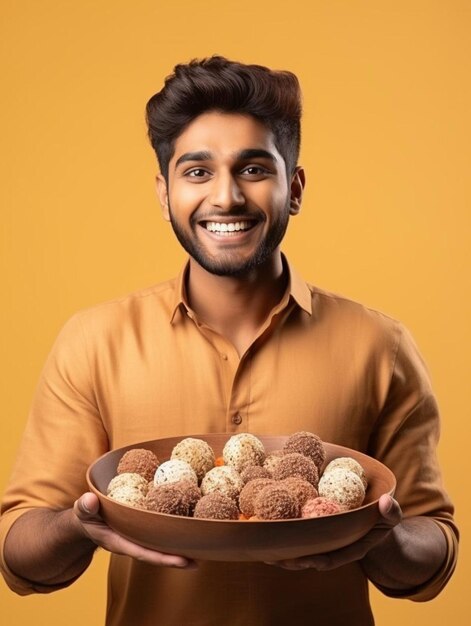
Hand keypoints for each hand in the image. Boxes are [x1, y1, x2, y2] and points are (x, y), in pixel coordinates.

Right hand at [74, 492, 196, 569]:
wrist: (88, 518)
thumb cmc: (87, 515)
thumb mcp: (83, 511)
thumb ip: (85, 507)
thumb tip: (89, 500)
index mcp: (120, 542)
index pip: (143, 552)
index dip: (162, 558)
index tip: (182, 561)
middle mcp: (132, 542)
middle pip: (157, 553)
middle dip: (177, 559)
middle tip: (198, 560)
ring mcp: (138, 536)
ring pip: (161, 544)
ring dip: (179, 547)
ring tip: (201, 549)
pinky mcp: (143, 528)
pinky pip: (160, 532)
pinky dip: (173, 531)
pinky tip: (189, 527)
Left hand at [265, 494, 401, 570]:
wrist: (373, 520)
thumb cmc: (381, 518)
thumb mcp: (390, 516)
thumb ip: (391, 511)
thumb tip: (386, 502)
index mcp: (351, 547)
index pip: (334, 557)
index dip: (321, 560)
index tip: (309, 561)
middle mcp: (333, 547)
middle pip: (310, 557)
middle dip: (292, 559)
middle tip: (274, 556)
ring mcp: (321, 542)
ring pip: (299, 549)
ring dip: (281, 550)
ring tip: (262, 549)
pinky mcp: (312, 532)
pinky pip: (296, 536)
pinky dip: (281, 535)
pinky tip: (264, 528)